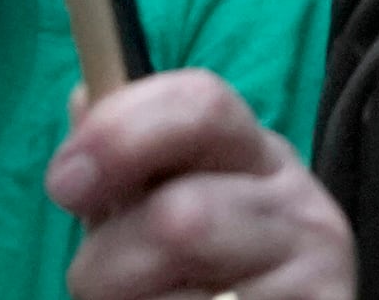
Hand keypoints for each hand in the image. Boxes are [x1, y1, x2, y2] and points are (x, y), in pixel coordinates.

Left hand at [51, 69, 353, 299]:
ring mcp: (314, 264)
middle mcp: (297, 199)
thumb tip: (85, 97)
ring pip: (180, 282)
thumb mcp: (157, 212)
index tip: (63, 181)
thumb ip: (123, 168)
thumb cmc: (204, 275)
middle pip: (180, 213)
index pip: (201, 104)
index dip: (120, 133)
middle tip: (93, 283)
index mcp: (254, 155)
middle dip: (112, 259)